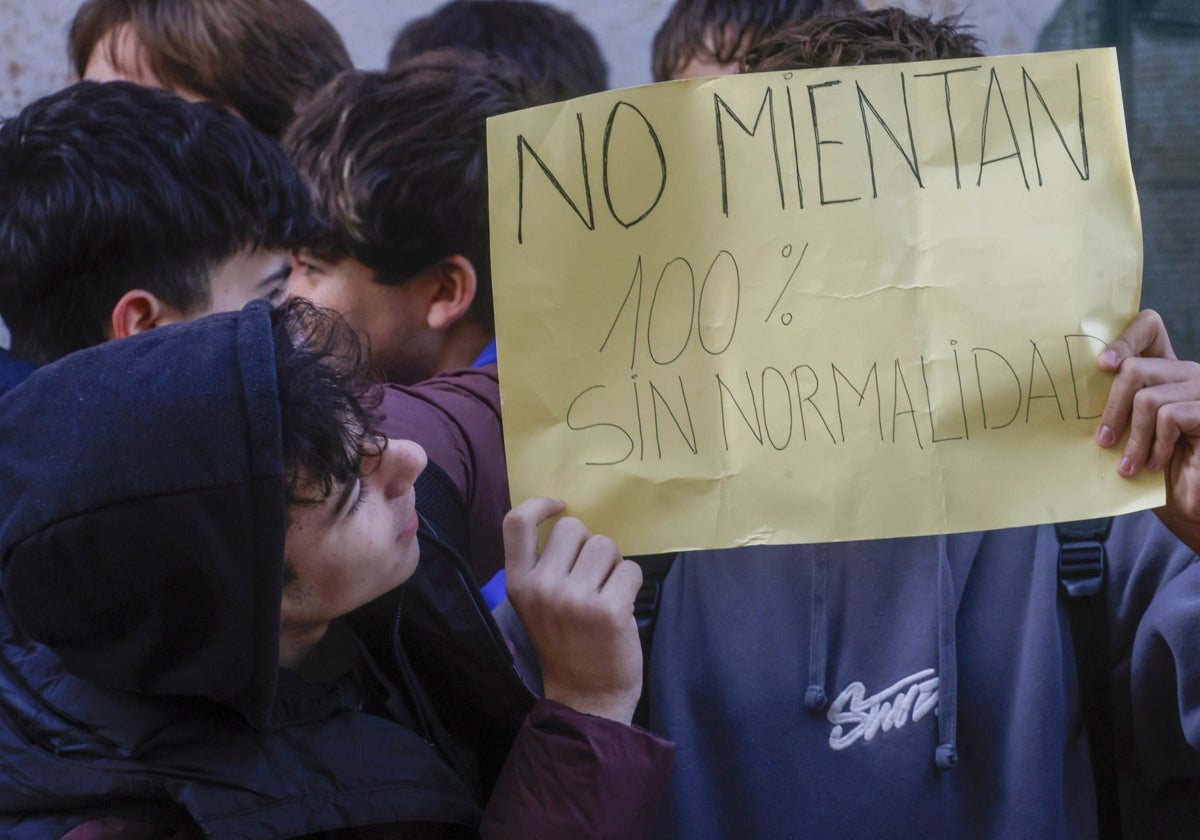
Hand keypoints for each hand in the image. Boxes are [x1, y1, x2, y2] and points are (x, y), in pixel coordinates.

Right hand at [503, 497, 642, 723]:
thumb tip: (567, 520)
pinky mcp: (610, 609)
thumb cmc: (565, 645)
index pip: (516, 523)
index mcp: (518, 583)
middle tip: (591, 577)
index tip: (559, 507)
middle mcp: (542, 587)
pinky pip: (631, 569)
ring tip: (606, 593)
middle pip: (574, 527)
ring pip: (606, 545)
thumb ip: (543, 566)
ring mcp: (576, 598)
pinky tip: (622, 608)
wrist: (585, 698)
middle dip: (589, 545)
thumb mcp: (536, 604)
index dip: (539, 504)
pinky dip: (632, 583)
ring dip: (613, 564)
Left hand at [1096, 309, 1199, 548]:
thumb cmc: (1154, 468)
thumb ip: (1113, 404)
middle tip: (1104, 441)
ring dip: (1133, 437)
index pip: (1148, 326)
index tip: (1103, 365)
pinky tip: (1154, 463)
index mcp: (1164, 370)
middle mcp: (1187, 373)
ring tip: (1128, 465)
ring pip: (1148, 397)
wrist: (1191, 504)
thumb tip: (1068, 389)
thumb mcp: (1127, 431)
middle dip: (1112, 408)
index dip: (1124, 336)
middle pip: (1135, 367)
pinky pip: (1169, 416)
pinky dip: (1155, 444)